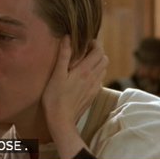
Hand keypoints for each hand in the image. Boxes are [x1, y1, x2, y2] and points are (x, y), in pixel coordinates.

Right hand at [43, 37, 107, 158]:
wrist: (61, 121)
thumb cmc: (55, 99)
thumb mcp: (56, 75)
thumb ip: (64, 56)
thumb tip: (68, 37)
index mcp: (84, 71)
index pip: (99, 51)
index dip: (95, 43)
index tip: (86, 42)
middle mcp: (93, 78)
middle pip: (104, 59)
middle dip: (97, 52)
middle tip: (85, 51)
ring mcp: (94, 88)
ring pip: (103, 70)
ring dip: (97, 63)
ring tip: (85, 63)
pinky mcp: (92, 96)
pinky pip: (99, 81)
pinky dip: (95, 75)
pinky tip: (85, 78)